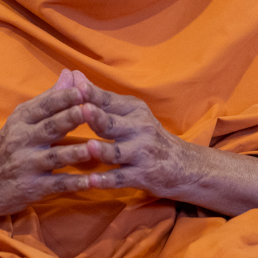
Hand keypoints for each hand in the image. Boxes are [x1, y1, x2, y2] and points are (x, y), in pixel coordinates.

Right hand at [0, 70, 95, 216]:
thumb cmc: (9, 146)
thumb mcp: (23, 120)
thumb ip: (49, 99)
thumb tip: (70, 74)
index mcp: (21, 120)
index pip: (44, 106)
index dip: (63, 98)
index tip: (82, 89)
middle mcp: (22, 140)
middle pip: (49, 128)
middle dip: (68, 119)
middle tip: (88, 110)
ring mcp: (27, 165)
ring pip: (54, 157)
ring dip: (74, 153)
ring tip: (93, 147)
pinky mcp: (33, 188)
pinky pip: (57, 184)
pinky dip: (75, 184)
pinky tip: (93, 182)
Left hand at [76, 79, 196, 199]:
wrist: (183, 165)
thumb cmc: (147, 135)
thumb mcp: (130, 113)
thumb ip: (101, 98)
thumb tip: (73, 75)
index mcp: (134, 110)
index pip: (109, 101)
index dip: (92, 94)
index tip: (75, 86)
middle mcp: (140, 129)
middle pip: (113, 123)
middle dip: (97, 117)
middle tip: (82, 110)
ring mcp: (141, 153)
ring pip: (117, 152)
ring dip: (103, 150)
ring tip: (89, 147)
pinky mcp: (141, 176)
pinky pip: (120, 178)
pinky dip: (106, 180)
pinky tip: (92, 181)